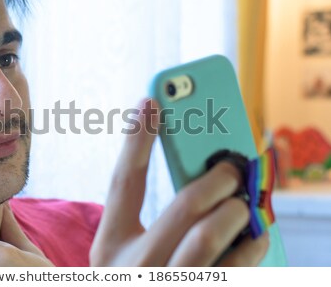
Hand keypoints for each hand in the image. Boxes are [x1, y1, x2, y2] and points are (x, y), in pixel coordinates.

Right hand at [90, 99, 268, 265]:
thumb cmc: (135, 279)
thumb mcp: (124, 254)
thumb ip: (148, 219)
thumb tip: (196, 180)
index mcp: (111, 248)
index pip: (123, 182)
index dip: (137, 139)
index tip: (150, 99)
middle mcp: (135, 268)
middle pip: (183, 207)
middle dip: (216, 179)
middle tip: (230, 167)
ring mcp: (166, 285)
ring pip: (209, 237)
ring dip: (236, 212)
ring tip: (243, 204)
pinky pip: (234, 269)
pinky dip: (253, 247)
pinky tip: (257, 238)